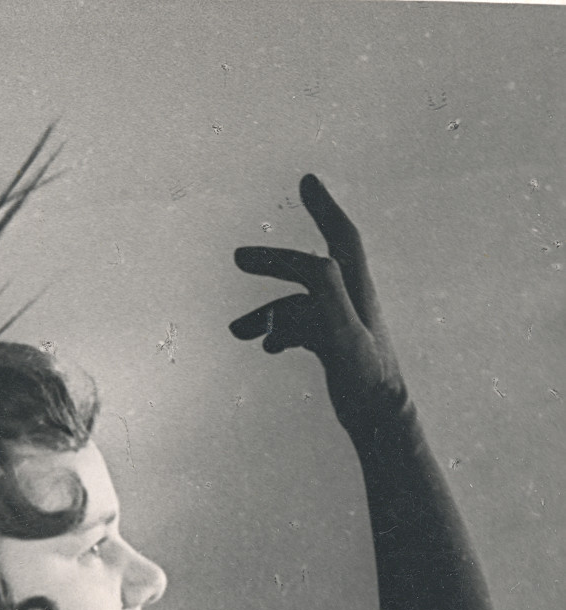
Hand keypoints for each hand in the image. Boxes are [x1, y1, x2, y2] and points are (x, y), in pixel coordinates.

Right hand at [229, 174, 407, 435]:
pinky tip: (265, 347)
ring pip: (295, 306)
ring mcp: (340, 322)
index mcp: (355, 290)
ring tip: (236, 333)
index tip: (307, 182)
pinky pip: (299, 328)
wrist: (381, 420)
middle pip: (307, 269)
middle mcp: (349, 300)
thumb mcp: (345, 335)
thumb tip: (315, 261)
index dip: (324, 208)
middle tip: (238, 258)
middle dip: (273, 263)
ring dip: (265, 314)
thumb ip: (331, 295)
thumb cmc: (367, 380)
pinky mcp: (333, 345)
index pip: (341, 237)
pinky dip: (279, 333)